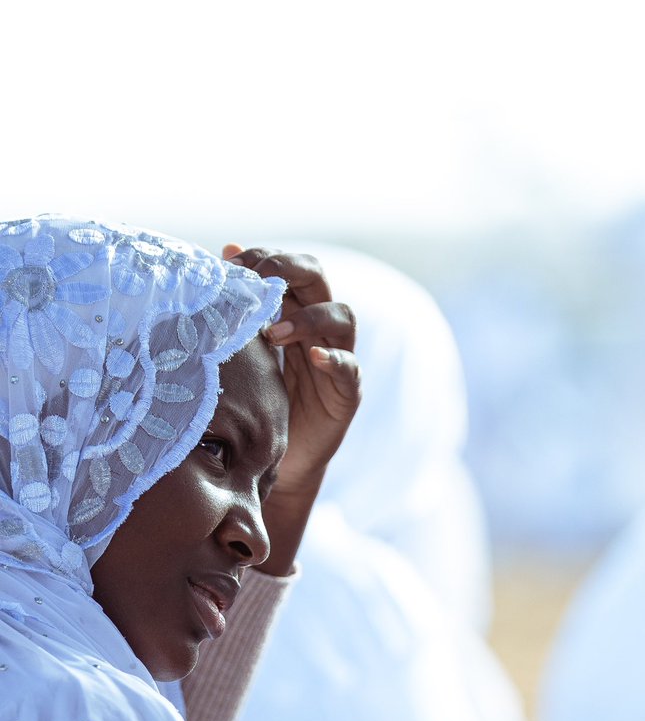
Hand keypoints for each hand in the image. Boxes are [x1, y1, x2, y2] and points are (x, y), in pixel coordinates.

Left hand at [223, 244, 360, 572]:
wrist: (277, 461)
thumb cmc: (255, 405)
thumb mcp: (240, 356)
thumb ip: (233, 315)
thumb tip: (219, 258)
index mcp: (291, 311)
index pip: (288, 266)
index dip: (264, 258)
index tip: (232, 263)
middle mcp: (318, 328)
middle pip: (317, 278)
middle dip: (287, 270)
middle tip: (255, 282)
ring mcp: (337, 357)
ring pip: (340, 317)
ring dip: (308, 318)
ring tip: (274, 333)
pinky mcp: (346, 393)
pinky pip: (350, 369)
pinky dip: (334, 360)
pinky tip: (314, 357)